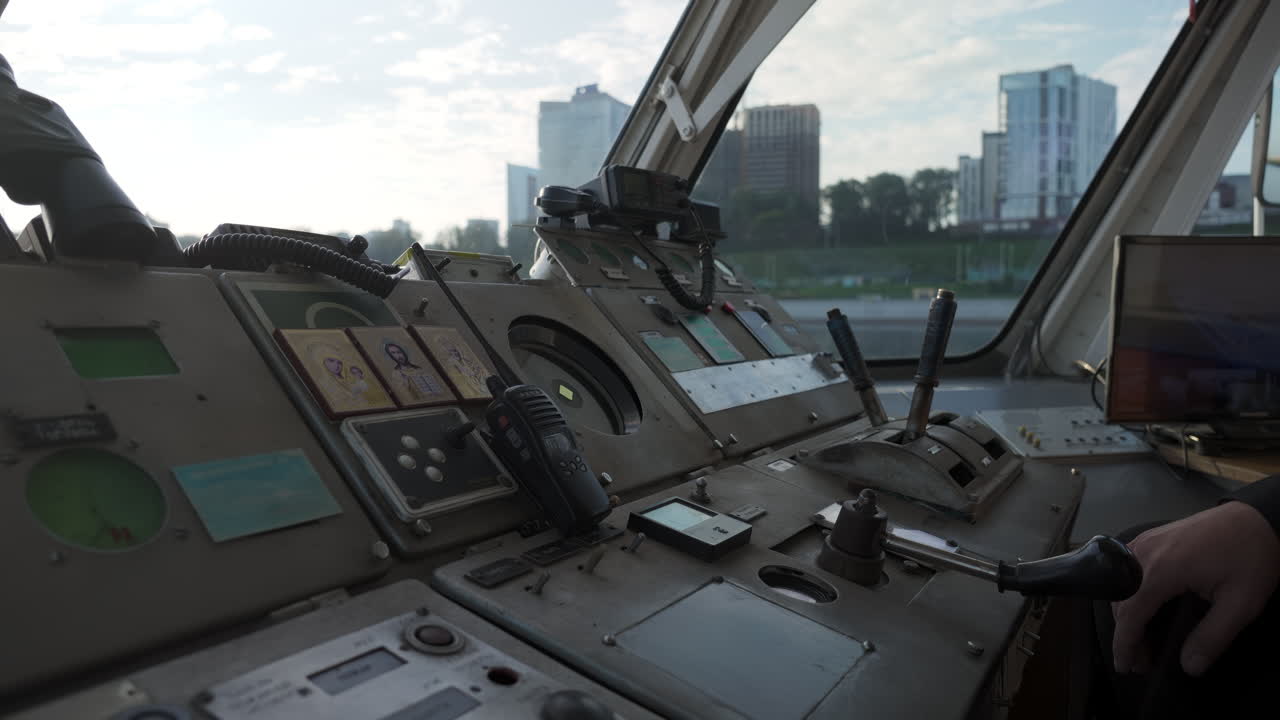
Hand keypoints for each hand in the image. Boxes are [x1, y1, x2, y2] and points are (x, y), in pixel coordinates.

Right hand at [1112, 501, 1278, 676]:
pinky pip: (1126, 571)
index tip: (1125, 667)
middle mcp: (1144, 553)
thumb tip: (1188, 666)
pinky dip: (1128, 594)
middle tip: (1142, 661)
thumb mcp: (1241, 604)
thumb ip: (1213, 637)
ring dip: (1127, 614)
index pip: (1131, 614)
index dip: (1125, 644)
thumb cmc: (1249, 558)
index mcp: (1162, 570)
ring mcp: (1143, 542)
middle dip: (1127, 634)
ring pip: (1120, 586)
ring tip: (1143, 639)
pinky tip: (1144, 608)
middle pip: (1120, 601)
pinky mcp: (1149, 539)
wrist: (1255, 518)